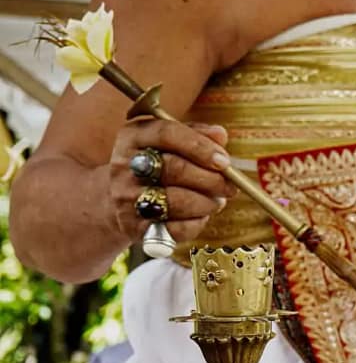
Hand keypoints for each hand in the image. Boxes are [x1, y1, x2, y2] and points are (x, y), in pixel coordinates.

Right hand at [109, 118, 237, 245]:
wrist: (119, 199)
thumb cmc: (155, 164)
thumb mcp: (170, 142)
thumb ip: (197, 134)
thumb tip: (220, 135)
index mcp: (134, 136)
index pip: (168, 134)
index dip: (201, 147)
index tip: (224, 161)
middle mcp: (125, 165)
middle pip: (175, 169)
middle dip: (211, 179)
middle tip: (230, 186)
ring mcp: (126, 197)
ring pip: (176, 201)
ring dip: (206, 202)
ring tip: (217, 200)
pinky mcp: (132, 226)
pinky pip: (173, 228)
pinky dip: (195, 223)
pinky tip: (201, 216)